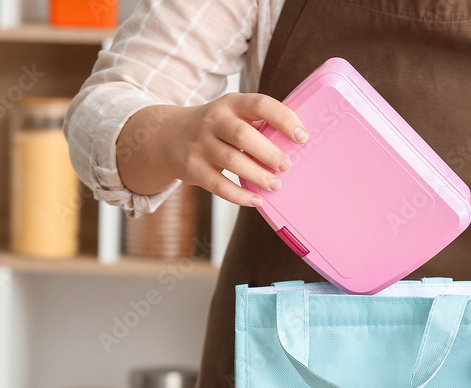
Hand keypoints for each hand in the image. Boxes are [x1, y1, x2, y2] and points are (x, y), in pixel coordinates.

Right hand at [116, 93, 307, 204]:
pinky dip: (239, 196)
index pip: (260, 104)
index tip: (302, 136)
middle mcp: (213, 120)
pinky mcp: (192, 168)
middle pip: (243, 135)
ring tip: (275, 185)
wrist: (168, 136)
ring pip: (231, 161)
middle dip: (269, 152)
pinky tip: (256, 200)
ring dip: (257, 176)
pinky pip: (218, 185)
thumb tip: (297, 141)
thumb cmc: (216, 127)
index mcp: (231, 103)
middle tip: (286, 166)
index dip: (283, 119)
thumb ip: (260, 123)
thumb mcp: (233, 114)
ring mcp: (200, 144)